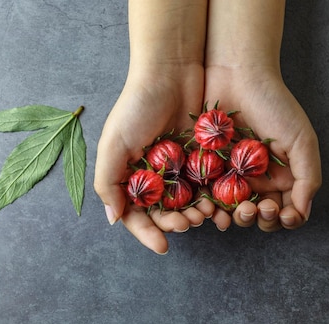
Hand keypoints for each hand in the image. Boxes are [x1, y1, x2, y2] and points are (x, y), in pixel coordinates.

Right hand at [94, 65, 213, 253]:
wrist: (172, 71)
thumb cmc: (137, 105)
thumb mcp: (113, 143)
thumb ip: (109, 181)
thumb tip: (113, 220)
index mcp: (131, 176)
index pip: (137, 215)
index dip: (147, 233)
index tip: (163, 247)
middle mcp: (155, 177)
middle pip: (165, 214)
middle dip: (175, 223)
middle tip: (187, 223)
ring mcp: (181, 169)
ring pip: (189, 204)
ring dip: (196, 215)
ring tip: (205, 215)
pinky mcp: (204, 159)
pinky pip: (209, 186)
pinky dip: (213, 199)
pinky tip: (220, 205)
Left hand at [203, 65, 321, 231]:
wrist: (237, 75)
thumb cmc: (274, 104)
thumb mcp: (301, 140)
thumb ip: (308, 178)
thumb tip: (302, 214)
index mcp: (283, 176)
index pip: (286, 212)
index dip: (286, 219)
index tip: (284, 214)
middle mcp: (258, 180)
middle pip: (260, 216)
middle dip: (261, 218)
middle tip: (258, 208)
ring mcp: (231, 176)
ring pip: (234, 211)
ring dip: (238, 218)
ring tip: (240, 209)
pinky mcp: (207, 169)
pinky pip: (209, 196)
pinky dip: (214, 208)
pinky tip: (216, 208)